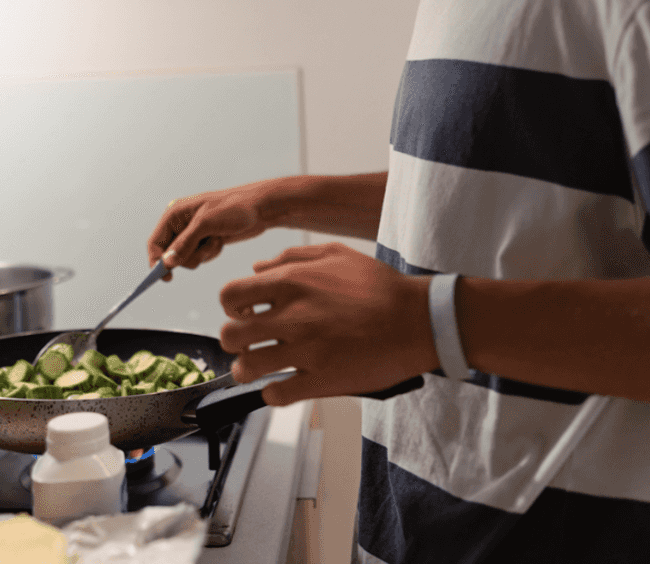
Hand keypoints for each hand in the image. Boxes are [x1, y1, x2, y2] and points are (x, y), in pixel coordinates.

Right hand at [147, 181, 276, 280]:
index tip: (166, 277)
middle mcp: (181, 223)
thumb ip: (185, 243)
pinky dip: (211, 253)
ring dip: (203, 254)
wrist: (260, 207)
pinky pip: (201, 256)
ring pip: (187, 258)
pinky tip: (221, 240)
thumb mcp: (207, 224)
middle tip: (205, 249)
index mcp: (175, 213)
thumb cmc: (234, 208)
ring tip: (217, 240)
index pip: (155, 242)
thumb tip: (167, 262)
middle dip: (188, 256)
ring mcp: (193, 232)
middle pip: (170, 254)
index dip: (157, 260)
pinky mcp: (206, 239)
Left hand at [218, 242, 437, 405]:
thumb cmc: (382, 287)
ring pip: (247, 368)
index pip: (230, 296)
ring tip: (261, 367)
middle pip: (230, 335)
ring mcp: (306, 351)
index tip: (246, 314)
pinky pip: (275, 395)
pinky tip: (285, 385)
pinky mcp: (321, 381)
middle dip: (234, 341)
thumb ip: (291, 258)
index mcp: (292, 282)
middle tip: (251, 343)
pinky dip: (273, 393)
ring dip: (248, 370)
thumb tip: (256, 268)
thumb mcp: (336, 254)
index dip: (231, 307)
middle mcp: (292, 316)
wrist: (420, 320)